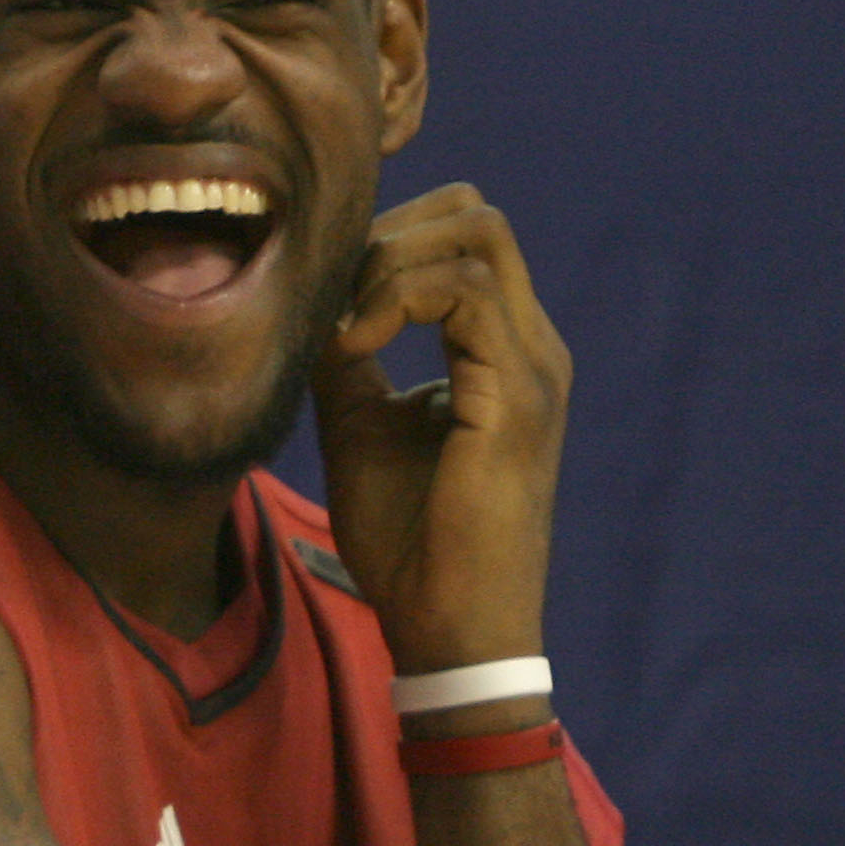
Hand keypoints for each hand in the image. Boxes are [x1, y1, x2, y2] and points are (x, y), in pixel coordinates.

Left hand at [311, 184, 569, 678]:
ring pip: (474, 236)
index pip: (462, 240)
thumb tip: (311, 303)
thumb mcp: (360, 427)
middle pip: (476, 217)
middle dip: (389, 234)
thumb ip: (347, 359)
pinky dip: (393, 301)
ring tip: (342, 333)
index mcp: (503, 353)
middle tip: (333, 299)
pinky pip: (461, 292)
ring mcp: (533, 366)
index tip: (326, 298)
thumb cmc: (409, 544)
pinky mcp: (516, 395)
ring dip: (385, 266)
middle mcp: (531, 348)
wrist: (451, 628)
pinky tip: (352, 349)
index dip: (386, 242)